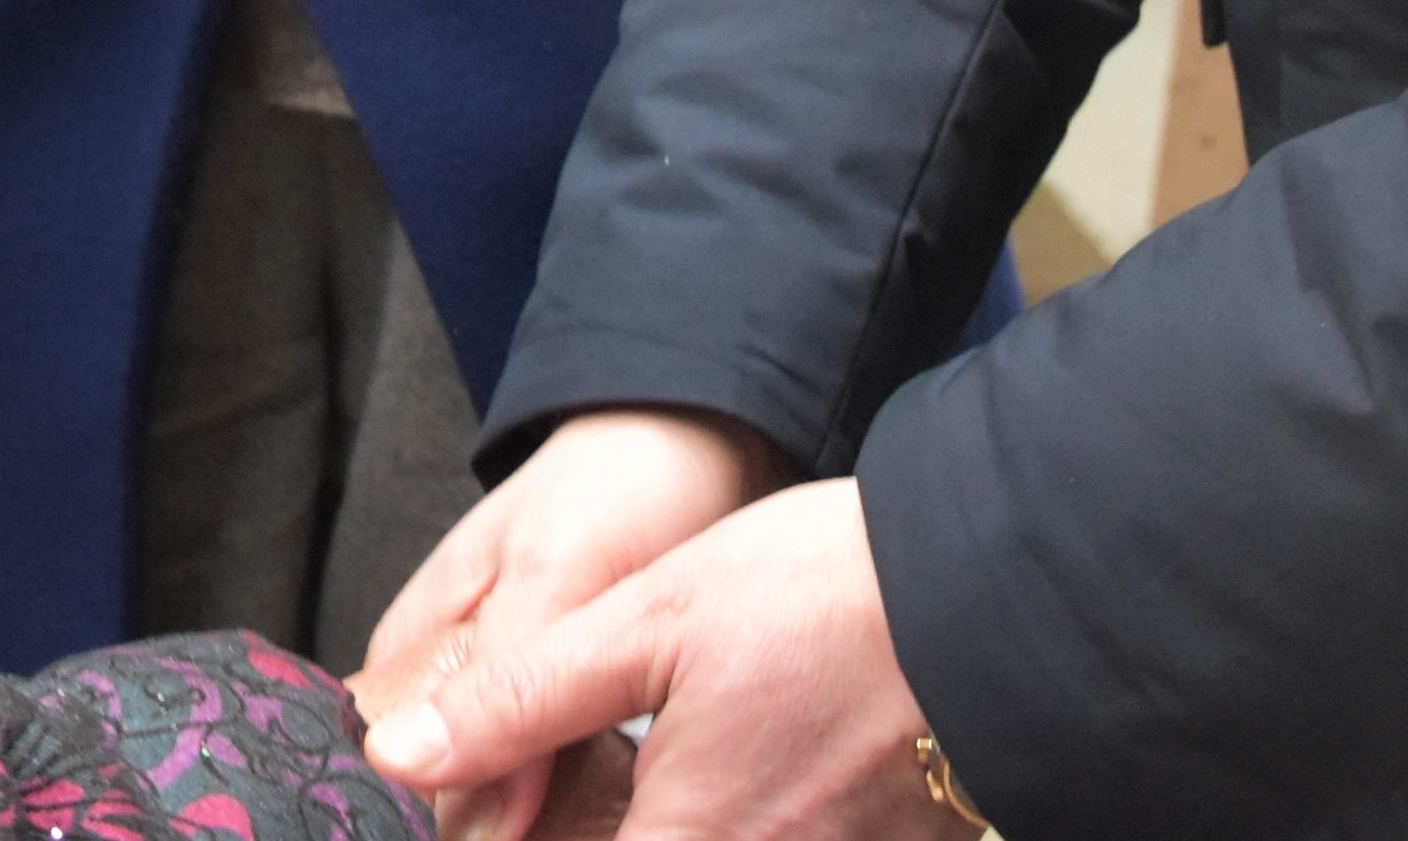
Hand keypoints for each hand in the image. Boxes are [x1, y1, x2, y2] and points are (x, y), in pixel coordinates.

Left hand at [367, 480, 936, 840]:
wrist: (1002, 592)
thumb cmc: (831, 594)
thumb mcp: (649, 617)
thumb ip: (521, 700)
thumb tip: (405, 754)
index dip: (507, 839)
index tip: (483, 811)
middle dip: (573, 824)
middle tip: (558, 761)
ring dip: (636, 818)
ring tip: (629, 756)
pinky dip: (705, 819)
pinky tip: (701, 763)